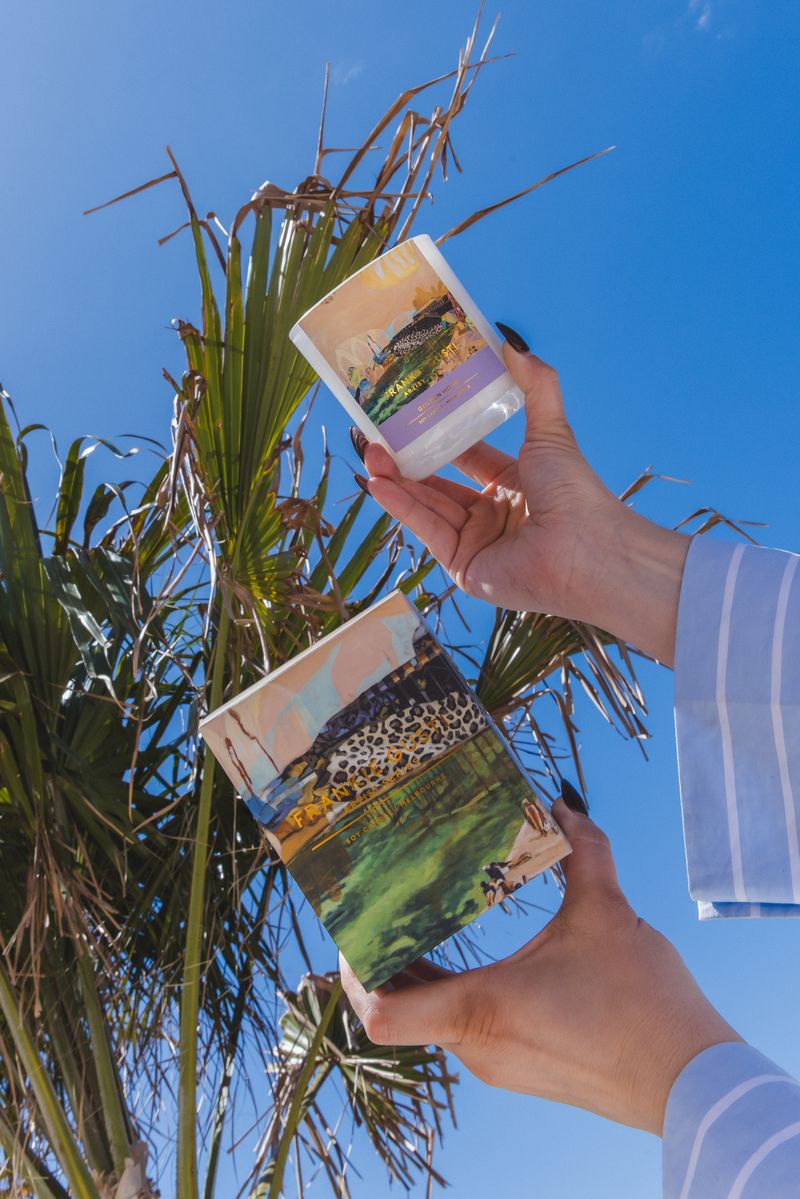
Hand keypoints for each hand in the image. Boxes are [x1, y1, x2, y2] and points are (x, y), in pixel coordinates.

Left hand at [339, 800, 740, 1134]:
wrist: (689, 1080)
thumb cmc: (642, 1003)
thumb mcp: (606, 912)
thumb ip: (582, 849)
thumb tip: (564, 804)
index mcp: (482, 1010)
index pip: (381, 1015)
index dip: (354, 973)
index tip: (357, 930)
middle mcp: (479, 1047)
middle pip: (398, 1010)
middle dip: (384, 960)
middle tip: (383, 908)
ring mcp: (499, 1064)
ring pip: (432, 1019)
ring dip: (420, 975)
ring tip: (422, 920)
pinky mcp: (521, 1068)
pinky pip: (463, 1028)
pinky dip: (452, 991)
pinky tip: (472, 956)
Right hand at [356, 338, 689, 664]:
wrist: (584, 551)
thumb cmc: (574, 493)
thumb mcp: (550, 430)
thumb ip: (535, 385)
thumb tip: (512, 340)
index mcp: (517, 484)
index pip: (469, 457)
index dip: (439, 437)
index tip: (409, 416)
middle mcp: (494, 514)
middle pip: (440, 483)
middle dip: (406, 462)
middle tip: (376, 438)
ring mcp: (477, 543)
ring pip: (427, 506)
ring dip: (396, 482)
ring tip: (368, 455)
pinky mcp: (463, 568)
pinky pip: (427, 532)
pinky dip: (402, 508)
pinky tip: (378, 485)